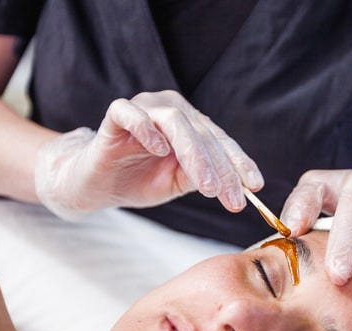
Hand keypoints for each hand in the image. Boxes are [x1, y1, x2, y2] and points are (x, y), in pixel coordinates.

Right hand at [35, 90, 262, 219]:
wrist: (96, 186)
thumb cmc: (139, 181)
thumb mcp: (178, 183)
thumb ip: (202, 177)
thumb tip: (234, 184)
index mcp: (190, 126)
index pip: (220, 142)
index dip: (238, 163)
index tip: (255, 186)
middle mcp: (170, 111)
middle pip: (202, 134)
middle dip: (221, 169)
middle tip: (231, 198)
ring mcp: (142, 109)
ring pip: (175, 123)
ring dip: (195, 155)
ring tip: (207, 186)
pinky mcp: (114, 116)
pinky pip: (129, 113)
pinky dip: (146, 128)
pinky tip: (160, 151)